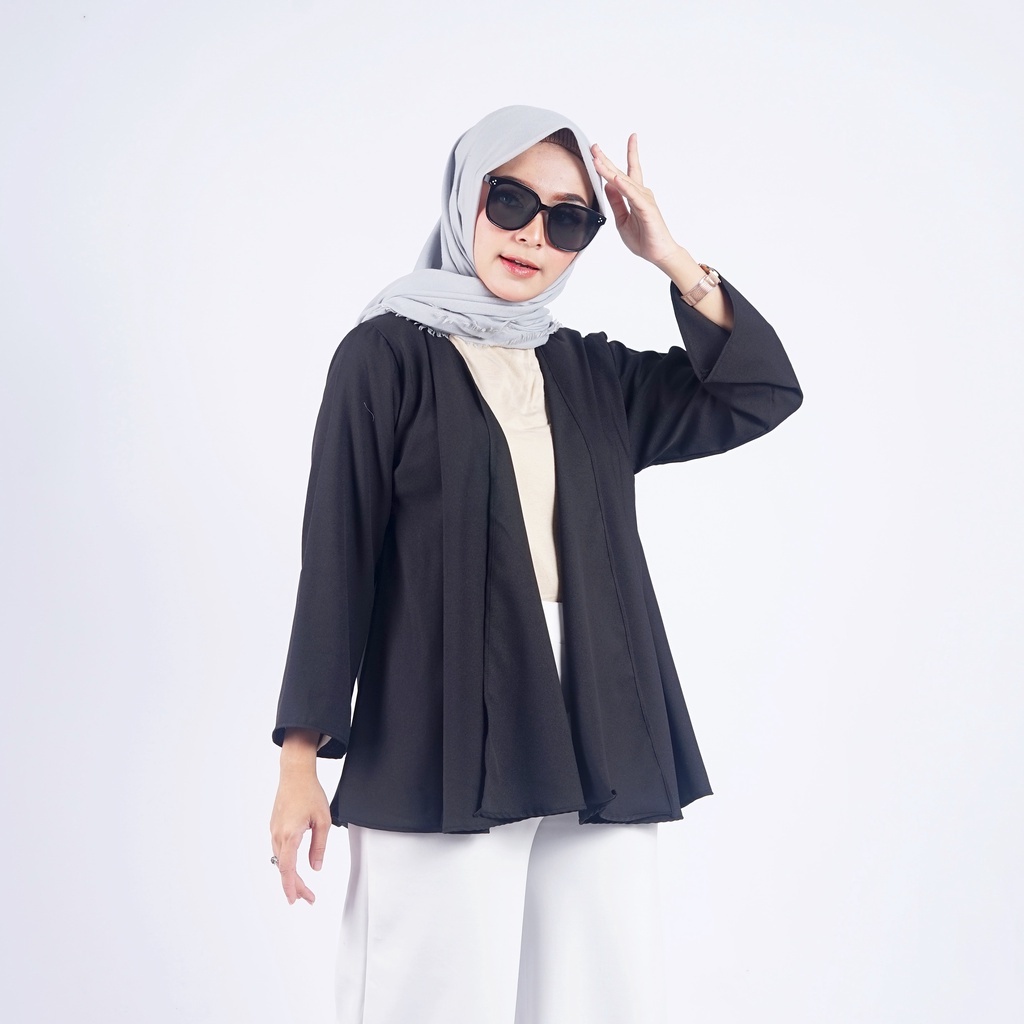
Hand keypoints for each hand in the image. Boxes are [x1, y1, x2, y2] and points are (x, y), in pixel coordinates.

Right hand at [269, 764, 331, 904]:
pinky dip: (286, 863)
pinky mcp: (275, 827)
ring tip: (304, 887)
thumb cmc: (310, 793)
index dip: (291, 887)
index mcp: (290, 835)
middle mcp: (278, 835)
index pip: (287, 868)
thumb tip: (316, 867)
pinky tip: (294, 867)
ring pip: (280, 860)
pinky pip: (278, 850)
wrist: (295, 774)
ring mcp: (274, 831)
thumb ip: (319, 846)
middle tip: (308, 898)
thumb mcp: (323, 820)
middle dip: (295, 886)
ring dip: (291, 875)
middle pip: (283, 868)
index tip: (295, 900)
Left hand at [590, 135, 684, 268]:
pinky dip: (624, 186)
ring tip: (598, 160)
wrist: (659, 253)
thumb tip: (607, 185)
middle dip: (606, 159)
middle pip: (620, 172)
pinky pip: (633, 196)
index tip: (598, 150)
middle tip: (594, 146)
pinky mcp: (647, 209)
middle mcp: (640, 193)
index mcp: (633, 196)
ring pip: (624, 181)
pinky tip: (615, 179)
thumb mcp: (621, 219)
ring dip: (609, 170)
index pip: (622, 174)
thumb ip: (616, 202)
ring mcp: (644, 200)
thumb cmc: (644, 238)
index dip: (610, 161)